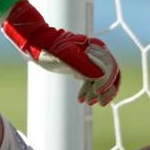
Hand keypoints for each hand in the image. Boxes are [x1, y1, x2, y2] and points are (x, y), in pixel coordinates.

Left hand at [1, 1, 120, 105]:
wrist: (38, 46)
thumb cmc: (50, 50)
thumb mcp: (66, 57)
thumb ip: (84, 65)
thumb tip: (103, 76)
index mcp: (96, 48)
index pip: (110, 67)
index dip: (107, 82)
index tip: (98, 93)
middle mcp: (96, 52)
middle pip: (111, 74)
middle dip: (107, 90)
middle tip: (100, 103)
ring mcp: (90, 60)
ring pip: (102, 79)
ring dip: (98, 93)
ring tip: (89, 103)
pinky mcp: (83, 66)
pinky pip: (92, 80)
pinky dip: (89, 90)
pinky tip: (81, 99)